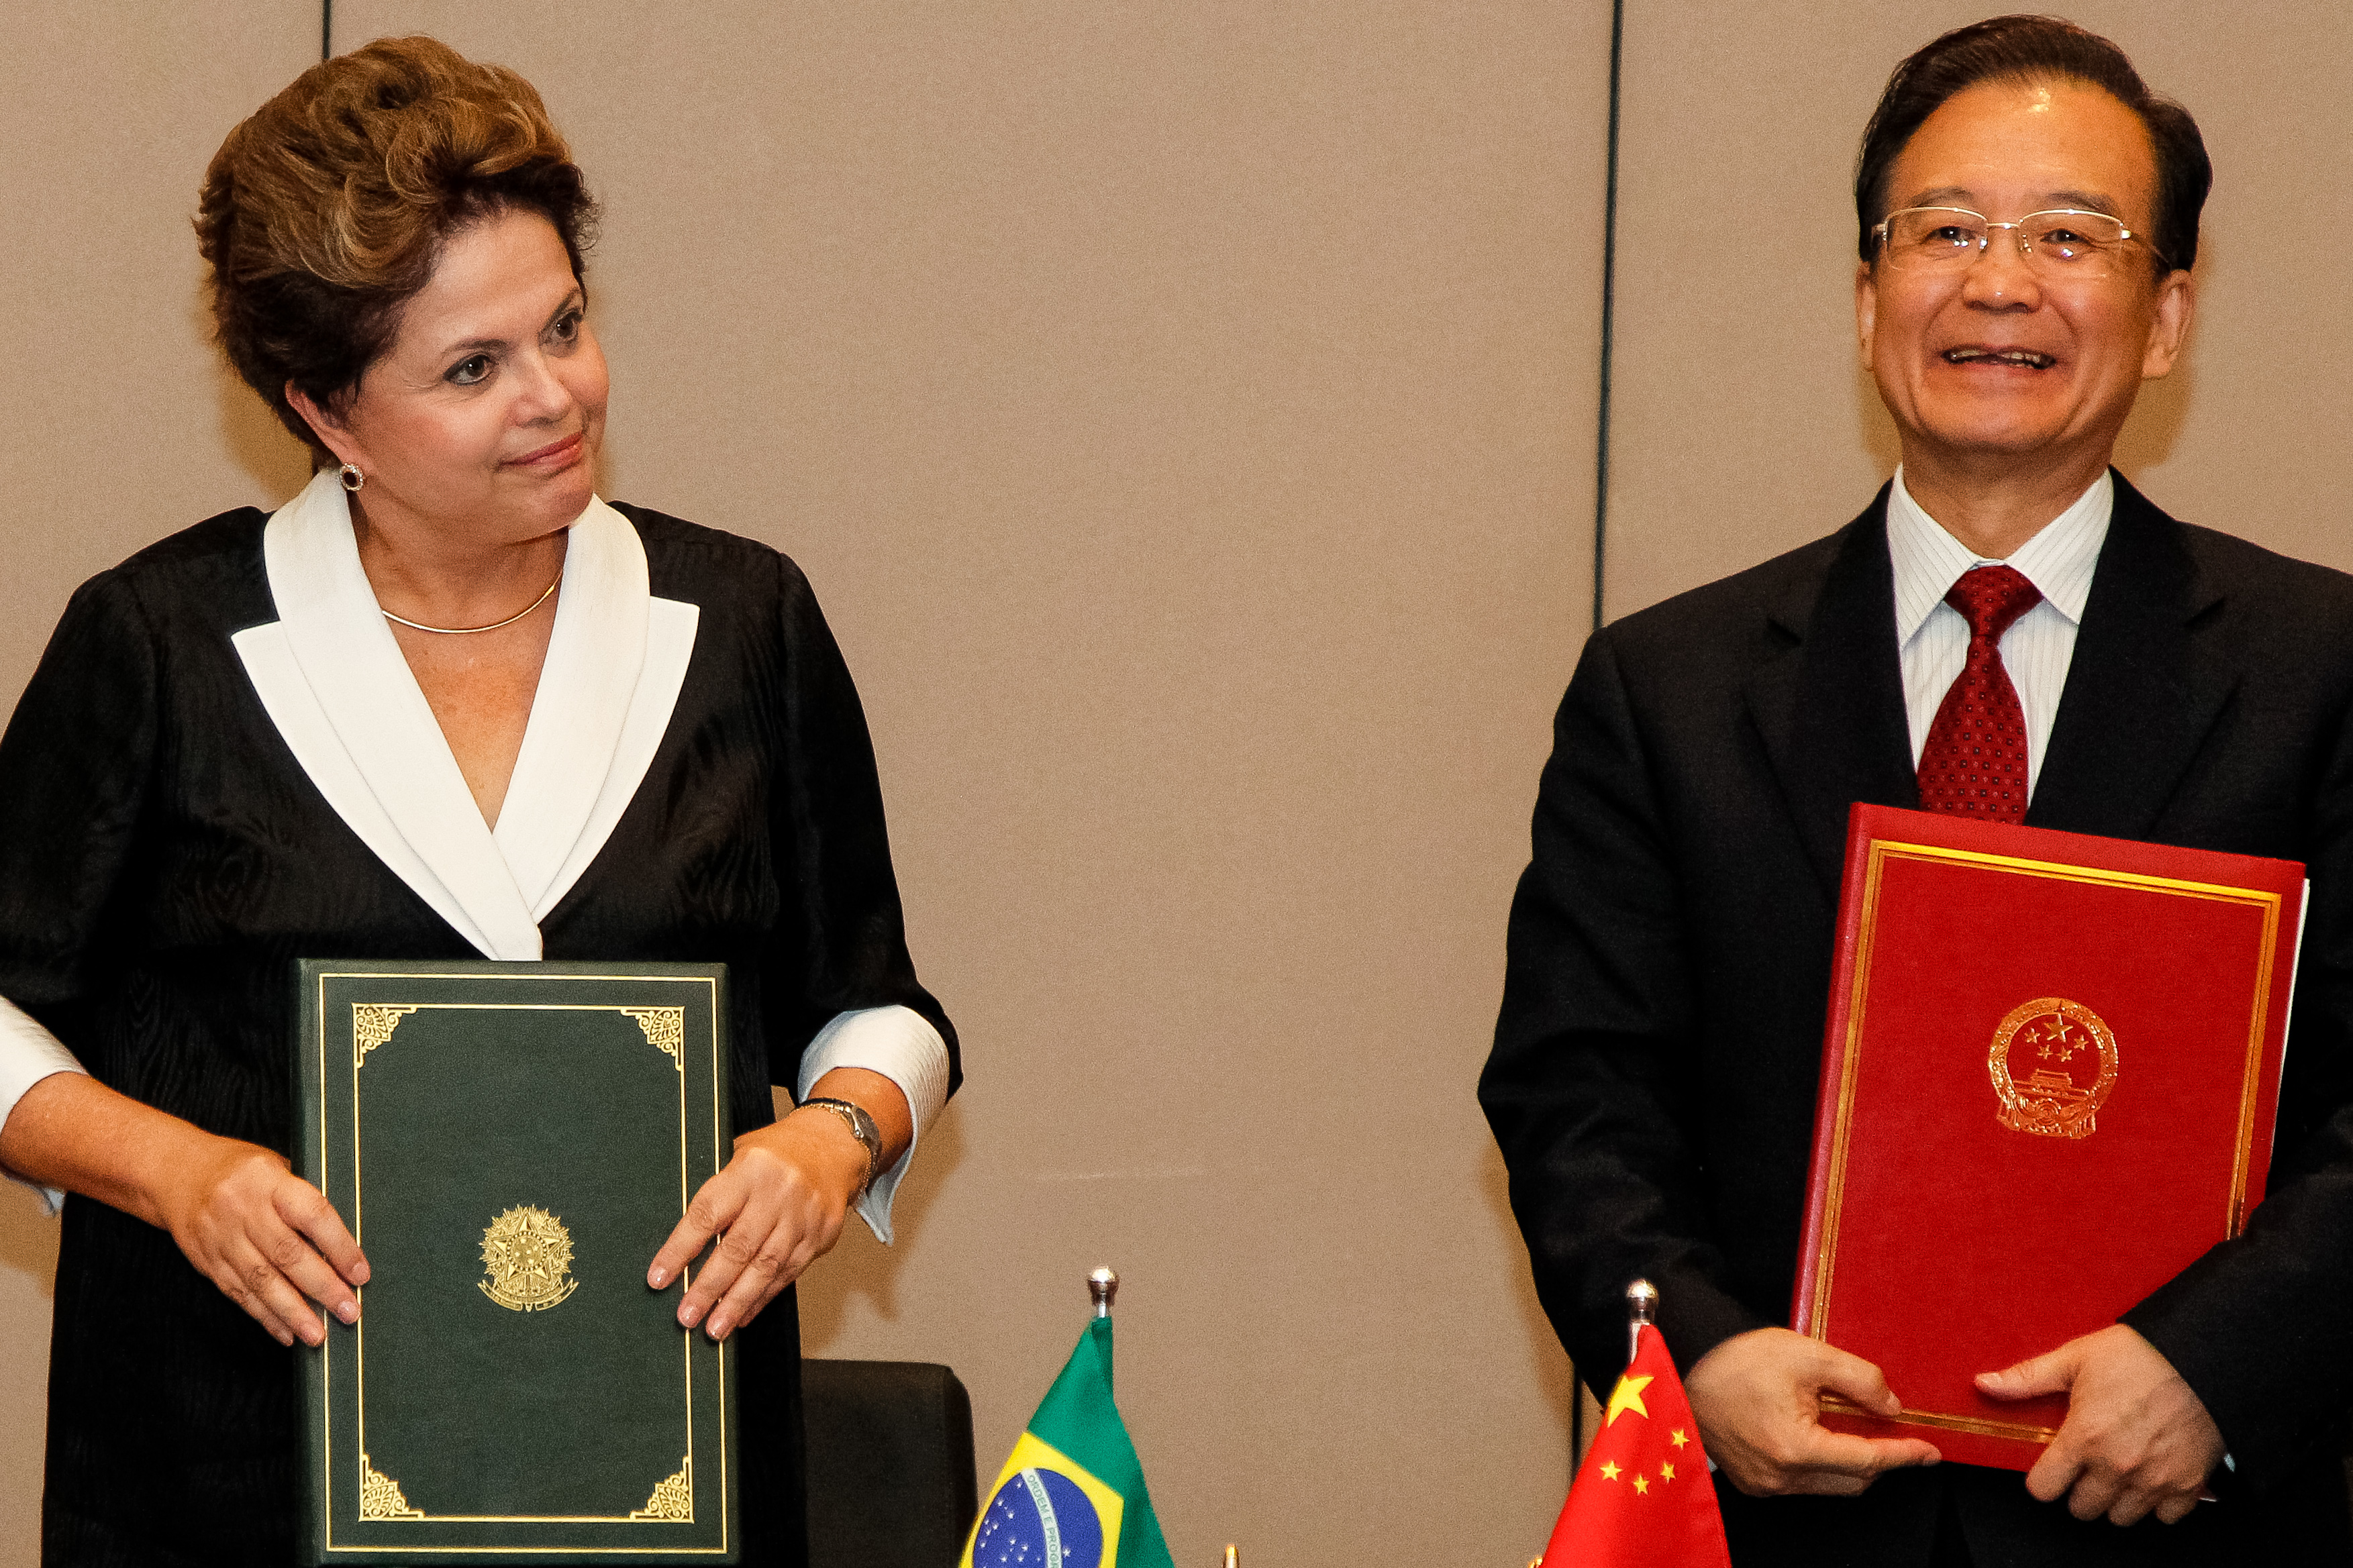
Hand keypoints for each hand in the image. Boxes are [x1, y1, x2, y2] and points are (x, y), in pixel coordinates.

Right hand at [155, 1135, 367, 1348]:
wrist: (178, 1173)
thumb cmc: (241, 1171)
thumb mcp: (276, 1168)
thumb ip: (304, 1201)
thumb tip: (343, 1245)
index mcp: (269, 1182)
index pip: (313, 1215)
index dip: (340, 1247)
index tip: (360, 1273)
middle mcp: (244, 1212)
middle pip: (288, 1255)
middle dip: (323, 1288)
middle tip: (349, 1311)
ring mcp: (223, 1239)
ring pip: (262, 1282)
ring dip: (294, 1313)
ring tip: (318, 1334)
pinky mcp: (208, 1262)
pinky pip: (239, 1294)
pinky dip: (265, 1316)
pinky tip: (286, 1332)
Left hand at [645, 1108, 868, 1341]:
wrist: (832, 1147)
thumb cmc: (776, 1155)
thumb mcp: (741, 1156)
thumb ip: (717, 1196)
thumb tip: (680, 1247)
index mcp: (750, 1169)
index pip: (707, 1215)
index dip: (679, 1249)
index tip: (659, 1278)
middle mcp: (778, 1193)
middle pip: (738, 1248)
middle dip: (709, 1287)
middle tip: (686, 1315)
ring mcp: (802, 1217)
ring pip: (765, 1267)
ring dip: (736, 1302)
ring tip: (713, 1328)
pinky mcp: (819, 1237)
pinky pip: (788, 1274)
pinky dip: (762, 1298)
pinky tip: (742, 1315)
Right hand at [1685, 1326, 1942, 1495]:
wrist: (1682, 1364)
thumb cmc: (1736, 1358)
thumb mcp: (1807, 1354)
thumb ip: (1859, 1379)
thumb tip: (1891, 1405)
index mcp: (1795, 1448)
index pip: (1868, 1460)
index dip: (1904, 1455)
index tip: (1929, 1452)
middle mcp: (1780, 1476)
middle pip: (1853, 1481)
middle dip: (1879, 1459)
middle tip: (1892, 1431)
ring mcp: (1764, 1483)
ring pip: (1828, 1484)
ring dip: (1849, 1461)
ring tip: (1848, 1425)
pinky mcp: (1752, 1481)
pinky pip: (1802, 1482)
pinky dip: (1820, 1463)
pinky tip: (1816, 1433)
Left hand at [1977, 1324, 2223, 1525]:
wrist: (2201, 1356)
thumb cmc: (2138, 1355)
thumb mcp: (2074, 1358)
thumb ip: (2027, 1378)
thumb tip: (1984, 1384)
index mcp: (2084, 1438)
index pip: (2044, 1489)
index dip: (2042, 1479)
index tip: (2050, 1468)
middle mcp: (2117, 1466)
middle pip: (2082, 1509)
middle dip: (2078, 1491)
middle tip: (2085, 1467)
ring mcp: (2154, 1480)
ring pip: (2120, 1518)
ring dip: (2114, 1500)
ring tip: (2116, 1471)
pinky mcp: (2189, 1485)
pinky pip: (2164, 1517)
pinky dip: (2156, 1503)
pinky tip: (2150, 1476)